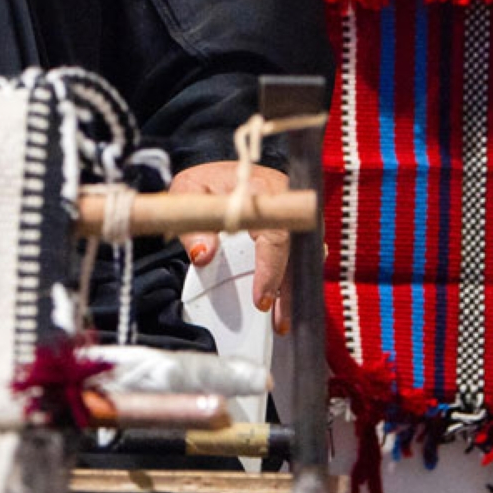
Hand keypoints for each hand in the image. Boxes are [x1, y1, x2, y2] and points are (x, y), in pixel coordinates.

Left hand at [169, 161, 290, 333]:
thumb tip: (203, 256)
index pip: (276, 235)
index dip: (272, 270)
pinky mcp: (297, 221)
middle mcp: (286, 199)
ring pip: (306, 254)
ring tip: (283, 319)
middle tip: (279, 321)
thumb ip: (192, 225)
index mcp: (260, 190)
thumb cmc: (204, 183)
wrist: (221, 170)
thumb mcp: (187, 194)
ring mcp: (295, 210)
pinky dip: (295, 276)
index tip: (261, 300)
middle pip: (298, 251)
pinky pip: (303, 252)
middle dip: (289, 291)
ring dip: (295, 288)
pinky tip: (286, 299)